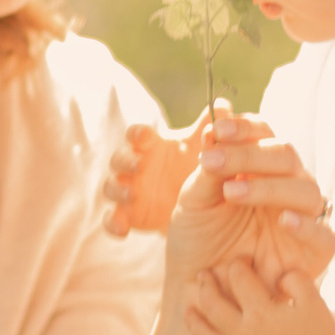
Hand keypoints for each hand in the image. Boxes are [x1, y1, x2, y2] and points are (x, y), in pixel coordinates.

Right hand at [102, 118, 205, 236]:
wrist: (196, 206)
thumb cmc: (196, 166)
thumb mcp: (205, 149)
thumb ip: (211, 129)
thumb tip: (223, 104)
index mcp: (151, 146)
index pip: (137, 135)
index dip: (137, 134)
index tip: (144, 136)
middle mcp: (135, 166)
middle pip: (118, 159)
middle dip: (125, 160)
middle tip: (139, 165)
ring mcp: (129, 191)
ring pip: (111, 187)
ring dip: (118, 189)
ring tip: (132, 195)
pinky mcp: (129, 215)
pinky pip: (111, 218)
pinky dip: (113, 222)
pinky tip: (122, 229)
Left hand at [163, 116, 328, 281]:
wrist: (196, 291)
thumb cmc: (196, 242)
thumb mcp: (193, 202)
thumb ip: (209, 168)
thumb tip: (218, 121)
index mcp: (258, 169)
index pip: (264, 134)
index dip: (245, 128)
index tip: (217, 129)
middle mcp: (285, 188)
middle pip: (286, 156)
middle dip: (250, 154)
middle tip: (214, 162)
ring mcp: (302, 219)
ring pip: (306, 189)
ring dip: (269, 186)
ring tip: (233, 192)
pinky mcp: (312, 255)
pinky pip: (324, 236)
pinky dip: (307, 227)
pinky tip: (284, 221)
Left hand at [187, 263, 334, 334]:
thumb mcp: (314, 299)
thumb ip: (294, 279)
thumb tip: (276, 277)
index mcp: (261, 312)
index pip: (239, 279)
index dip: (238, 264)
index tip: (241, 261)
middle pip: (212, 305)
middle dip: (205, 286)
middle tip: (202, 276)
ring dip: (194, 323)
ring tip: (189, 312)